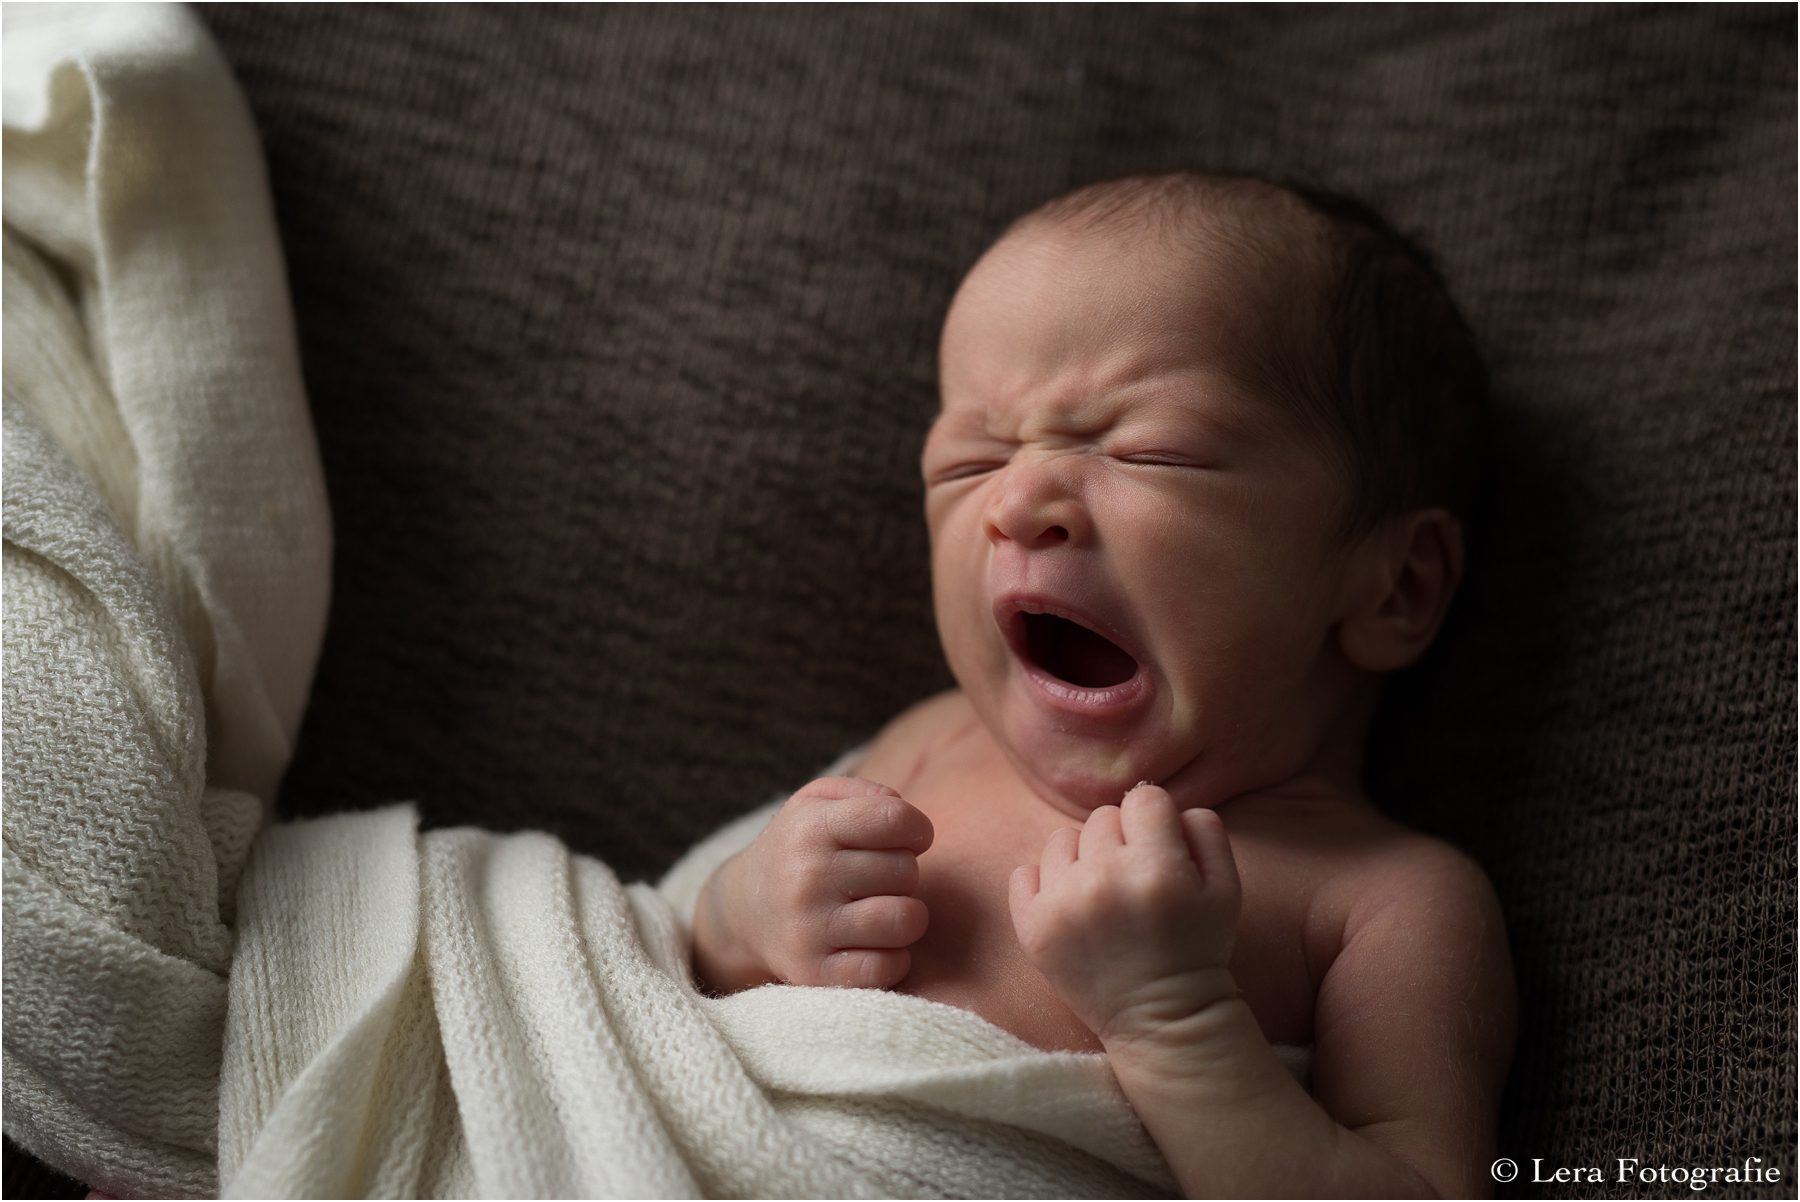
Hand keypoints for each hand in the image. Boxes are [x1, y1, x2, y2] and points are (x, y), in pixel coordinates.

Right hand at [693, 776, 933, 991]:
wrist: (743, 910)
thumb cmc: (800, 848)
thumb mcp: (819, 801)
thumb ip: (871, 795)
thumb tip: (912, 825)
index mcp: (811, 828)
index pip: (896, 820)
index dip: (916, 829)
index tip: (907, 839)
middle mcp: (808, 877)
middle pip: (907, 870)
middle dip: (903, 873)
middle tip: (876, 878)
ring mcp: (810, 930)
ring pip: (905, 920)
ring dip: (905, 916)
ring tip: (882, 909)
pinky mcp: (815, 973)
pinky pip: (888, 968)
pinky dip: (894, 958)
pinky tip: (874, 944)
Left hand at [1009, 783, 1240, 1047]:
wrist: (1161, 1019)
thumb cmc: (1197, 948)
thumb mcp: (1228, 888)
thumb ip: (1205, 830)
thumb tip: (1168, 805)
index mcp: (1156, 868)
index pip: (1144, 797)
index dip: (1156, 821)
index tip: (1160, 851)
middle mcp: (1104, 880)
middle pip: (1102, 817)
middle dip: (1122, 840)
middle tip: (1134, 881)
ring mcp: (1062, 904)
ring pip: (1061, 839)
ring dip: (1082, 858)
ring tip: (1103, 893)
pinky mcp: (1032, 928)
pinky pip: (1023, 872)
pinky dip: (1044, 883)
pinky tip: (1071, 905)